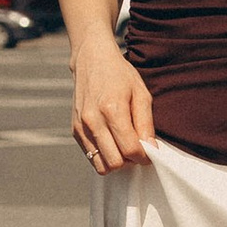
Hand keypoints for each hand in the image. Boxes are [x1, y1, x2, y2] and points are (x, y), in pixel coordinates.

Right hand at [69, 32, 156, 172]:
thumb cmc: (119, 75)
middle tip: (136, 148)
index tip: (149, 151)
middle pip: (115, 163)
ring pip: (101, 166)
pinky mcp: (75, 130)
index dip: (144, 155)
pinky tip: (111, 140)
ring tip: (123, 145)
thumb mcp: (141, 93)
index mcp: (112, 109)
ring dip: (116, 161)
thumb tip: (151, 149)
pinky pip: (91, 157)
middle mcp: (93, 121)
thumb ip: (146, 123)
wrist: (91, 60)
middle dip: (130, 161)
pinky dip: (104, 155)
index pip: (130, 149)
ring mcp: (81, 127)